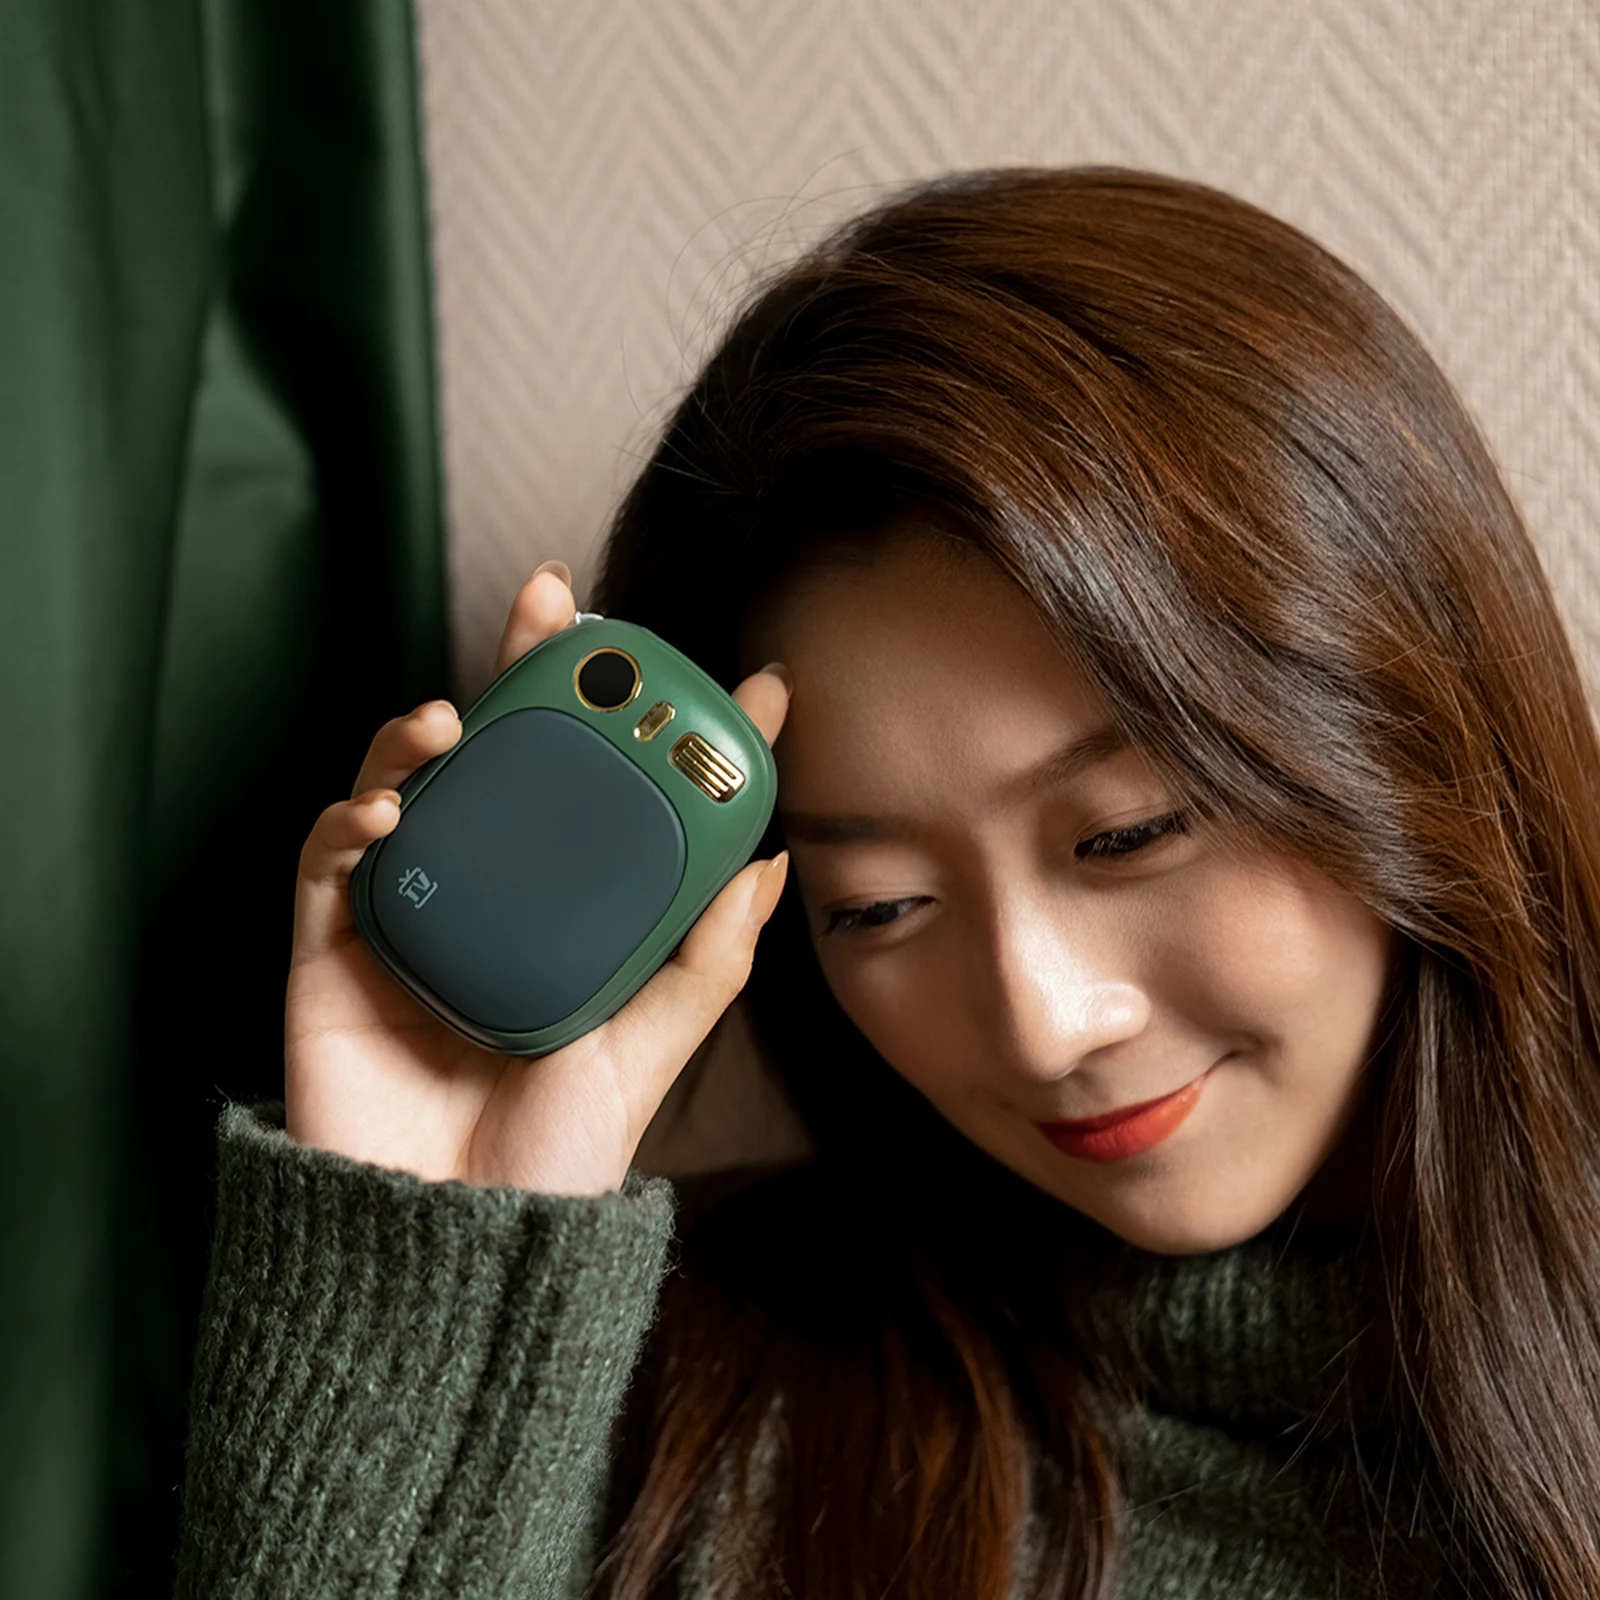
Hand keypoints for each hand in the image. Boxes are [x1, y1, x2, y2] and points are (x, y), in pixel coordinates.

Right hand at [283, 559, 790, 1194]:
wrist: (449, 1243)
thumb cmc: (552, 1151)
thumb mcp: (649, 1049)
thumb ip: (705, 960)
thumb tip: (766, 864)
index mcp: (567, 911)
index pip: (613, 795)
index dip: (663, 732)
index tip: (736, 680)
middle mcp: (492, 894)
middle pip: (508, 756)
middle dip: (526, 670)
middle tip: (554, 600)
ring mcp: (411, 912)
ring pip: (409, 783)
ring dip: (423, 732)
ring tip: (454, 717)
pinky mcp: (332, 946)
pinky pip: (328, 859)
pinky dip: (350, 820)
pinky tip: (387, 812)